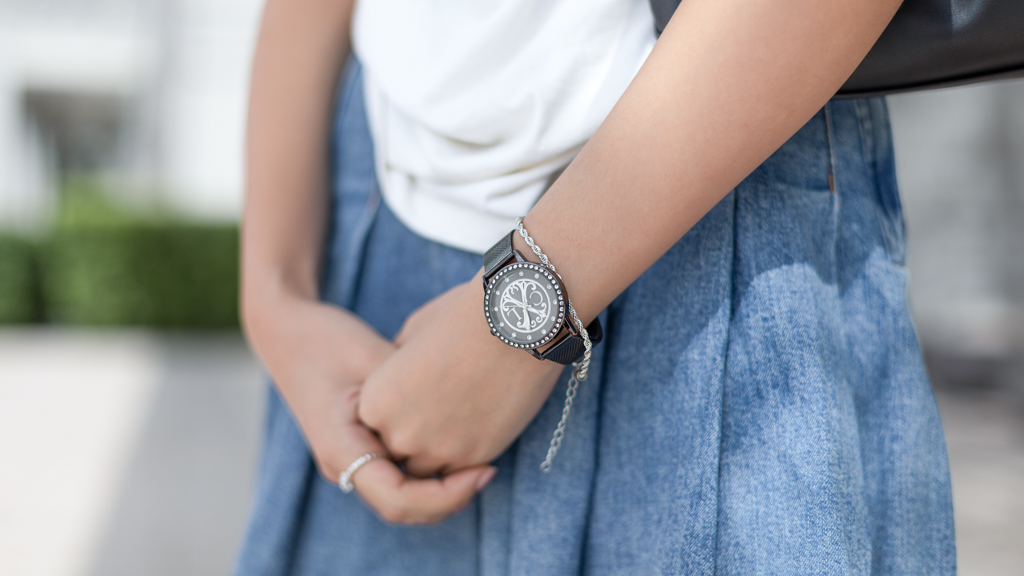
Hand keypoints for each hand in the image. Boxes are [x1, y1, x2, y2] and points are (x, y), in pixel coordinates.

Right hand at [243, 295, 495, 523]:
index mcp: (342, 448)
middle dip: (450, 498)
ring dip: (442, 489)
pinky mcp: (362, 449)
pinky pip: (400, 477)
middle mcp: (344, 466)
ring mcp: (352, 461)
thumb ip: (412, 387)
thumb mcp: (374, 357)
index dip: (445, 495)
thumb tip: (468, 401)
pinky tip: (460, 450)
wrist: (286, 332)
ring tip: (481, 463)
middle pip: (405, 508)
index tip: (482, 470)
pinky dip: (429, 474)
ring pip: (404, 498)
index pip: (399, 500)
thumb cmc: (326, 338)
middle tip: (489, 471)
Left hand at [359, 274, 563, 477]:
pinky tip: (482, 424)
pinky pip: (463, 473)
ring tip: (463, 416)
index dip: (396, 412)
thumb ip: (396, 368)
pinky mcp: (476, 458)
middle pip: (398, 452)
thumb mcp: (411, 334)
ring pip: (430, 470)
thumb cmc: (460, 318)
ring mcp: (437, 450)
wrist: (513, 325)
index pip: (374, 426)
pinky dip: (469, 455)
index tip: (419, 393)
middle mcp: (399, 434)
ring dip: (441, 449)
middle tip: (443, 406)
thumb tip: (400, 380)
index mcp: (374, 402)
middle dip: (417, 434)